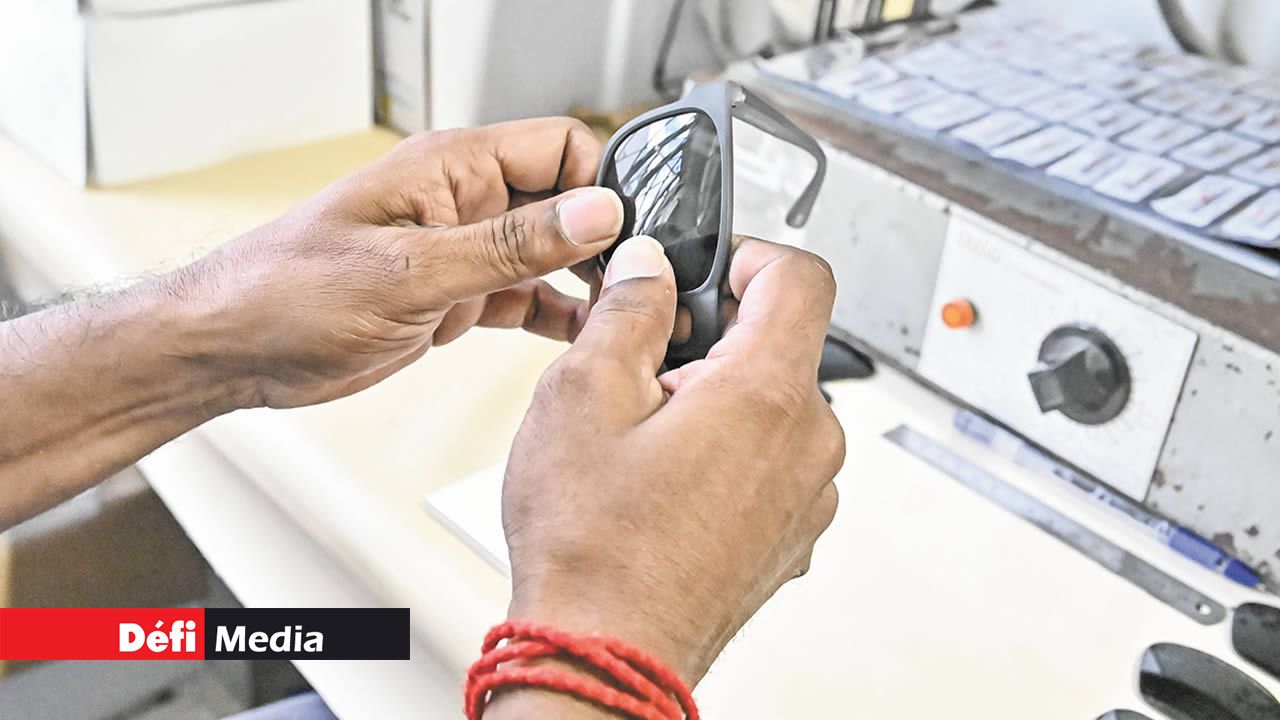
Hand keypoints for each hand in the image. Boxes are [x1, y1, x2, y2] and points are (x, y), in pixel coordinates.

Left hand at [184, 117, 620, 407]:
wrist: (235, 348)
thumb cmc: (288, 290)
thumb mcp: (411, 270)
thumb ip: (509, 244)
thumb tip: (594, 213)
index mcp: (453, 168)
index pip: (561, 146)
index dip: (603, 185)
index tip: (629, 235)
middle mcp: (464, 201)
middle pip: (566, 202)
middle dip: (606, 238)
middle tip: (636, 285)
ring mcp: (461, 250)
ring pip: (551, 254)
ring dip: (587, 281)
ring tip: (623, 315)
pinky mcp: (454, 296)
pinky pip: (524, 296)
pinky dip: (555, 315)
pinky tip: (581, 335)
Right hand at [500, 235, 844, 690]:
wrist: (606, 653)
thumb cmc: (593, 546)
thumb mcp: (583, 395)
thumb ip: (628, 310)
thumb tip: (650, 268)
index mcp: (767, 394)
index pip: (801, 277)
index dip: (750, 255)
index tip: (710, 270)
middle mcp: (809, 443)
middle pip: (784, 345)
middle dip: (717, 339)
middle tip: (647, 367)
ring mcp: (807, 495)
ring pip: (775, 407)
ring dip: (720, 400)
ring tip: (647, 439)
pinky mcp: (792, 534)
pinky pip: (773, 463)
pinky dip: (731, 453)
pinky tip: (667, 484)